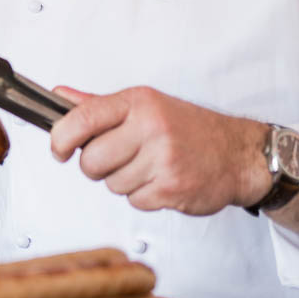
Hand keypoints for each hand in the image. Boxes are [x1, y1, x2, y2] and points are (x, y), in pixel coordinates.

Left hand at [48, 85, 270, 215]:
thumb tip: (59, 97)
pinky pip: (134, 201)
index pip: (82, 117)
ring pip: (111, 184)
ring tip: (150, 168)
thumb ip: (98, 105)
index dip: (61, 137)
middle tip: (120, 159)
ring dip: (124, 182)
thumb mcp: (146, 105)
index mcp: (139, 102)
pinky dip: (144, 196)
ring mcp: (163, 158)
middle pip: (91, 160)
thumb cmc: (189, 129)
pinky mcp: (172, 188)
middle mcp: (151, 126)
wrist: (239, 154)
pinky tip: (162, 181)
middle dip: (97, 167)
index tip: (59, 149)